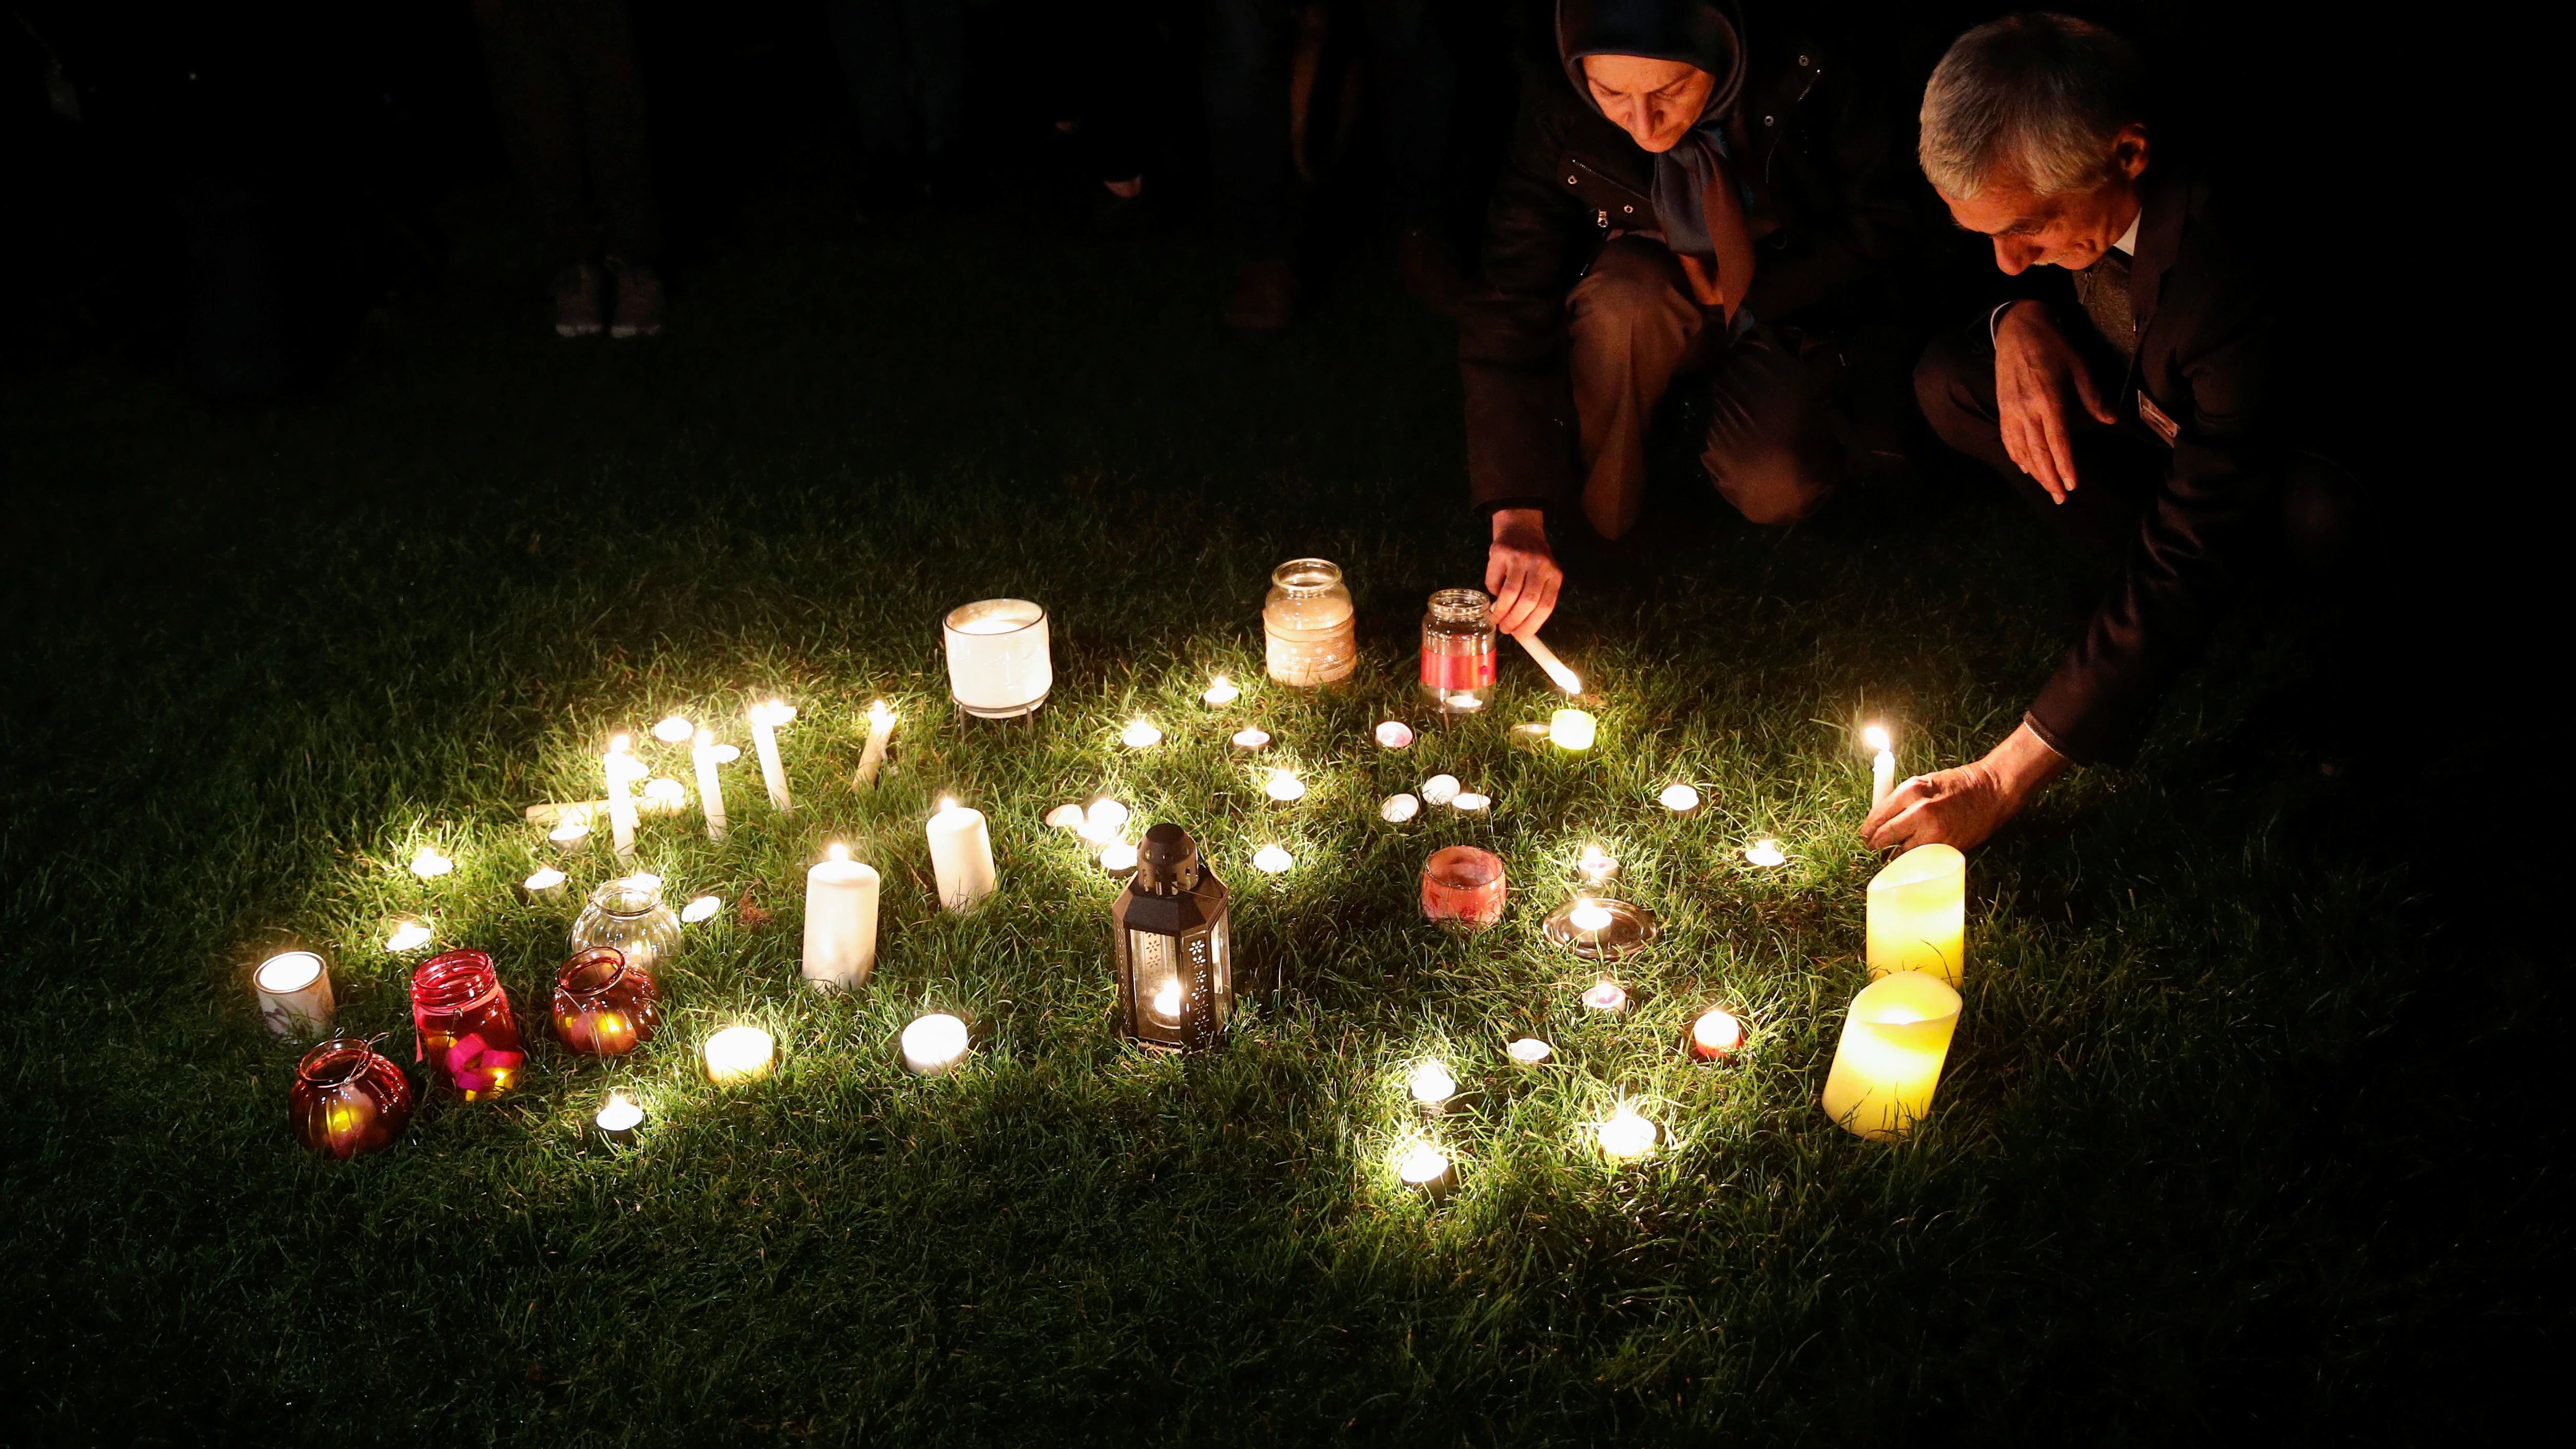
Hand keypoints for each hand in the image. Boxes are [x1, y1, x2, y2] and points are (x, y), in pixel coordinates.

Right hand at [1486, 508, 1561, 634]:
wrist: (1520, 528)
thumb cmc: (1533, 560)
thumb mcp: (1545, 575)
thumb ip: (1538, 598)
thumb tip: (1523, 630)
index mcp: (1554, 574)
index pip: (1545, 606)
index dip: (1532, 625)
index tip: (1521, 637)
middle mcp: (1540, 565)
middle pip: (1527, 602)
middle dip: (1514, 621)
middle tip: (1505, 630)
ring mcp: (1520, 558)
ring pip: (1509, 594)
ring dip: (1500, 611)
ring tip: (1496, 619)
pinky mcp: (1501, 553)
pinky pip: (1493, 582)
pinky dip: (1492, 592)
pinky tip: (1494, 593)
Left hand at [1862, 721, 2068, 851]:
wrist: (1991, 791)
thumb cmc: (1955, 785)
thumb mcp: (1922, 783)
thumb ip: (1899, 801)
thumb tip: (1877, 822)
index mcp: (1911, 791)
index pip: (1878, 818)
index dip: (1868, 831)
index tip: (1865, 837)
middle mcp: (1921, 812)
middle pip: (1885, 839)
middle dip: (1876, 845)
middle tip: (1875, 848)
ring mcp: (1935, 833)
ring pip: (1902, 853)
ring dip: (1896, 855)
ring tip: (1897, 851)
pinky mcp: (1947, 847)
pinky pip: (1922, 860)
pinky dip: (1915, 860)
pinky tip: (1916, 855)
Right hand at [1994, 301, 2115, 503]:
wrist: (2018, 327)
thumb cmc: (2052, 345)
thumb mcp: (2079, 365)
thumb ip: (2093, 396)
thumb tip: (2110, 419)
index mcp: (2048, 398)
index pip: (2057, 441)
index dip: (2065, 465)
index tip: (2072, 485)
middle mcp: (2026, 409)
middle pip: (2038, 452)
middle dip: (2050, 478)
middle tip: (2061, 498)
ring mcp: (2011, 410)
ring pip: (2021, 449)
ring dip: (2035, 472)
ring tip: (2047, 488)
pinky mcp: (2002, 408)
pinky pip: (2008, 439)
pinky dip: (2017, 456)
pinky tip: (2026, 467)